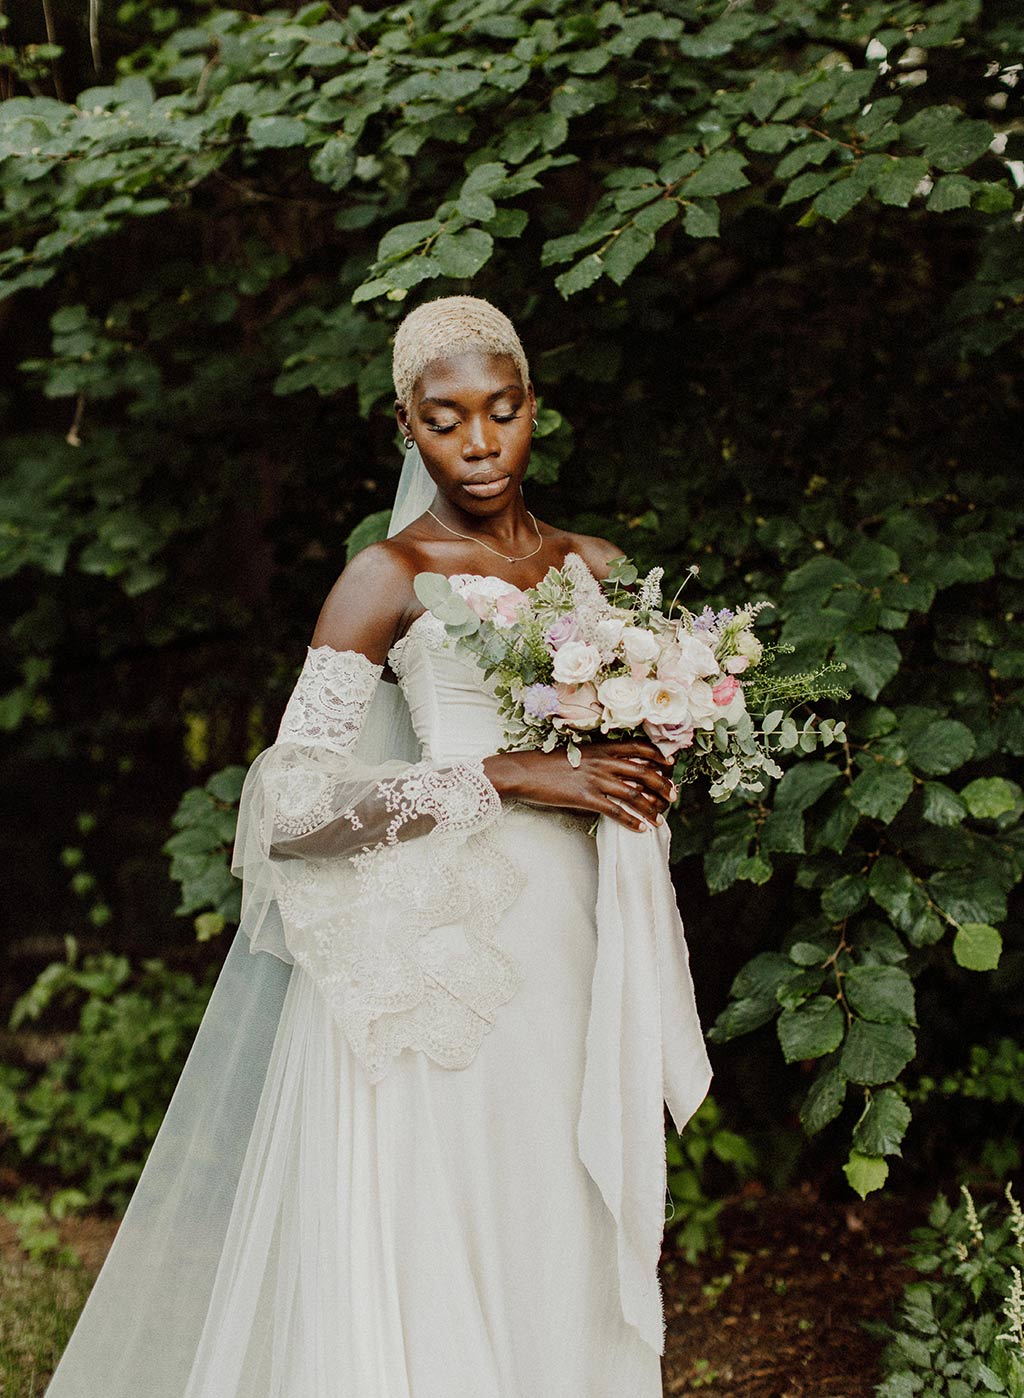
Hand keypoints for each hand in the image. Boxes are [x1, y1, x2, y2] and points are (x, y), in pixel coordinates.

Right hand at [482, 739, 676, 833]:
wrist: (525, 772)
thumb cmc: (549, 763)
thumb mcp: (578, 754)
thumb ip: (599, 759)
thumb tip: (616, 769)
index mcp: (602, 748)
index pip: (640, 748)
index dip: (659, 757)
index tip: (671, 766)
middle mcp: (603, 762)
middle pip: (644, 772)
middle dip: (663, 786)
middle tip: (672, 797)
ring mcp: (595, 780)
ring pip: (634, 794)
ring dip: (651, 808)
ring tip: (660, 818)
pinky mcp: (586, 798)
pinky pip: (615, 811)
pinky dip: (632, 821)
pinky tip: (641, 829)